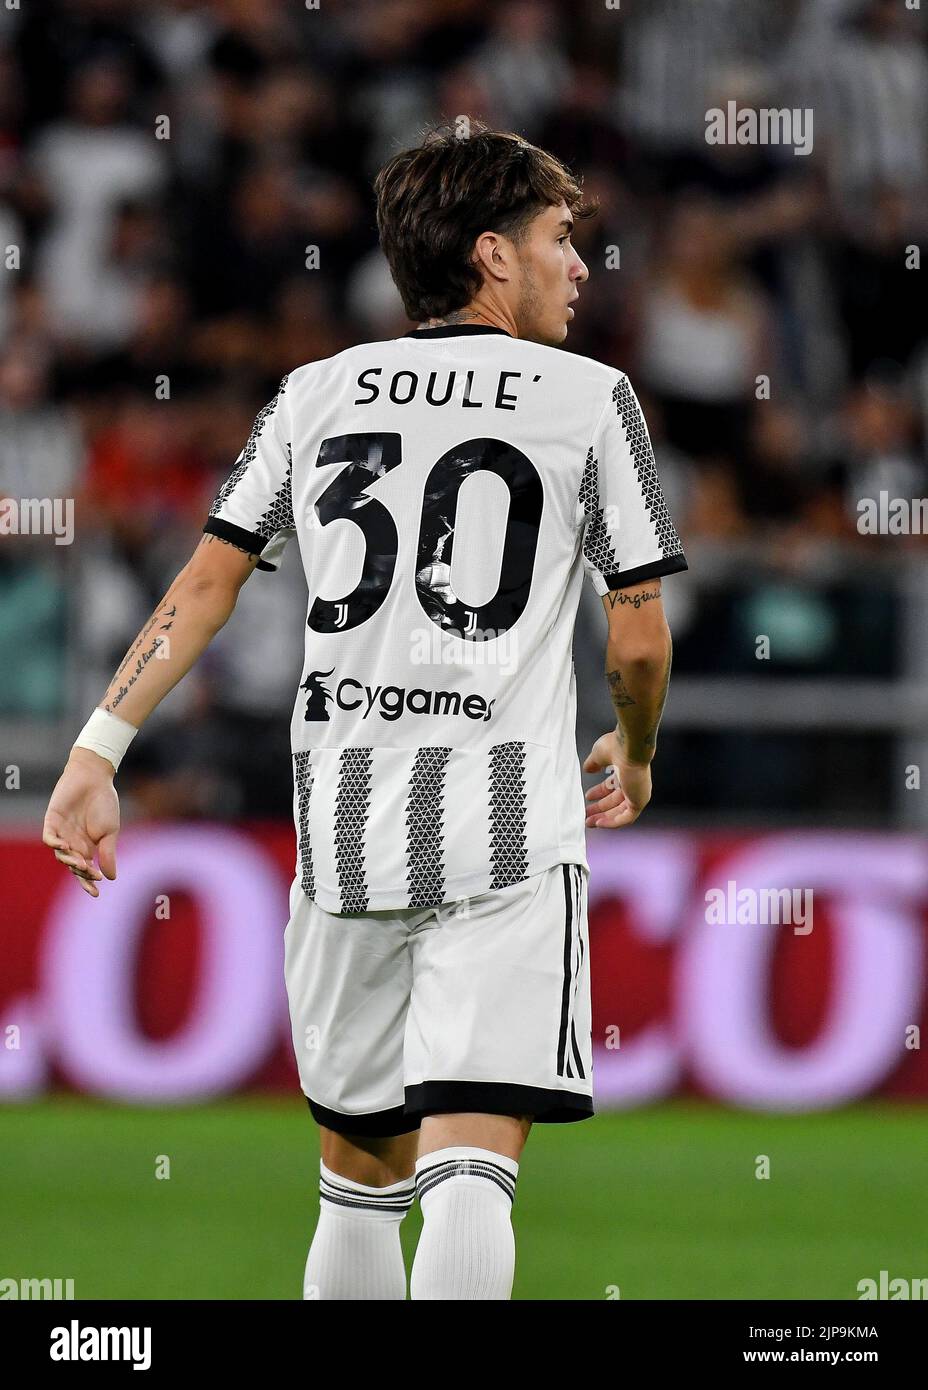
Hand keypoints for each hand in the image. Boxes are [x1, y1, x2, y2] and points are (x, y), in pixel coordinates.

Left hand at [41, 749, 119, 896]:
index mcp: (87, 847)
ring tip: (81, 863)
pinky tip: (66, 846)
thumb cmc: (105, 803)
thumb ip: (108, 853)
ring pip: (60, 854)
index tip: (96, 893)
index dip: (89, 882)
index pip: (85, 870)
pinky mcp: (52, 821)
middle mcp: (72, 843)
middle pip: (72, 865)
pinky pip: (48, 838)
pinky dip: (55, 844)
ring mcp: (61, 832)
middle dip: (81, 873)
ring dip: (69, 861)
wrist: (95, 778)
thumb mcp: (110, 832)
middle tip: (92, 875)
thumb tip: (111, 878)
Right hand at [582, 732, 651, 828]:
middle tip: (586, 815)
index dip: (599, 793)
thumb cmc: (617, 746)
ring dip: (604, 818)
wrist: (630, 746)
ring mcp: (637, 793)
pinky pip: (626, 818)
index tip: (587, 797)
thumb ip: (593, 763)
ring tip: (589, 822)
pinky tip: (599, 823)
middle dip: (599, 809)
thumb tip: (587, 768)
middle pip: (615, 802)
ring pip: (620, 812)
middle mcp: (633, 784)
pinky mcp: (639, 802)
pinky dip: (612, 822)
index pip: (613, 787)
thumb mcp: (598, 755)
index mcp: (626, 772)